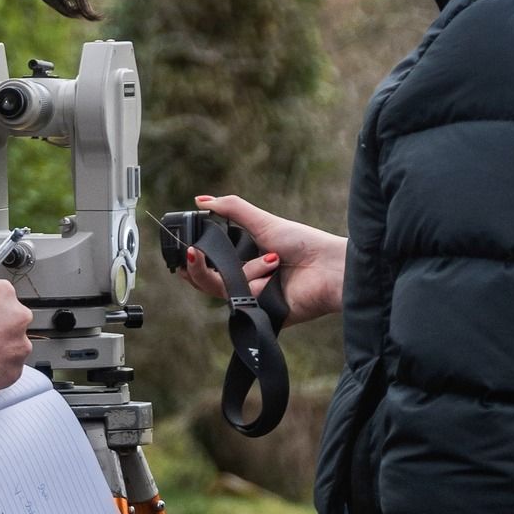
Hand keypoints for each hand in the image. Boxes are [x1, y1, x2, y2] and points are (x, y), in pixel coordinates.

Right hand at [179, 194, 346, 323]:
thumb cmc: (303, 243)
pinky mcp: (261, 314)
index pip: (208, 265)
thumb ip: (231, 209)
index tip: (184, 250)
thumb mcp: (263, 221)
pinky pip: (242, 301)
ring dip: (245, 271)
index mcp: (243, 260)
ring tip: (273, 260)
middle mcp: (245, 280)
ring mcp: (253, 298)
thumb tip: (200, 199)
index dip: (193, 261)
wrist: (329, 267)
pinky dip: (255, 282)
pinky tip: (275, 274)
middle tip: (194, 254)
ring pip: (223, 289)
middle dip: (198, 268)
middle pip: (206, 281)